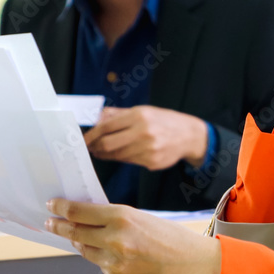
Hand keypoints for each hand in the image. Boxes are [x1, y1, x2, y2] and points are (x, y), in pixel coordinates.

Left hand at [45, 198, 220, 273]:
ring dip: (83, 243)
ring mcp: (114, 262)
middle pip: (74, 232)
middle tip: (51, 223)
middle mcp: (114, 239)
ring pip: (85, 250)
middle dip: (59, 227)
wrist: (194, 266)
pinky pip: (101, 267)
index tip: (52, 205)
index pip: (78, 212)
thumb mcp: (142, 219)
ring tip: (87, 238)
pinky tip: (122, 258)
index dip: (60, 208)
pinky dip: (105, 261)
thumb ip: (114, 219)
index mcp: (122, 217)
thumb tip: (85, 220)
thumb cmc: (173, 240)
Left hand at [84, 106, 208, 169]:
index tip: (84, 139)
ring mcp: (148, 149)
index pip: (106, 127)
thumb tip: (95, 120)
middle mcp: (143, 132)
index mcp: (139, 115)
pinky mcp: (152, 162)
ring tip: (104, 151)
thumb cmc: (164, 121)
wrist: (189, 135)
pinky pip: (129, 161)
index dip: (91, 135)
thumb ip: (118, 114)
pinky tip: (124, 153)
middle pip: (108, 144)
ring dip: (107, 154)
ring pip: (117, 155)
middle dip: (95, 147)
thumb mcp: (142, 110)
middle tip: (91, 148)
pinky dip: (123, 158)